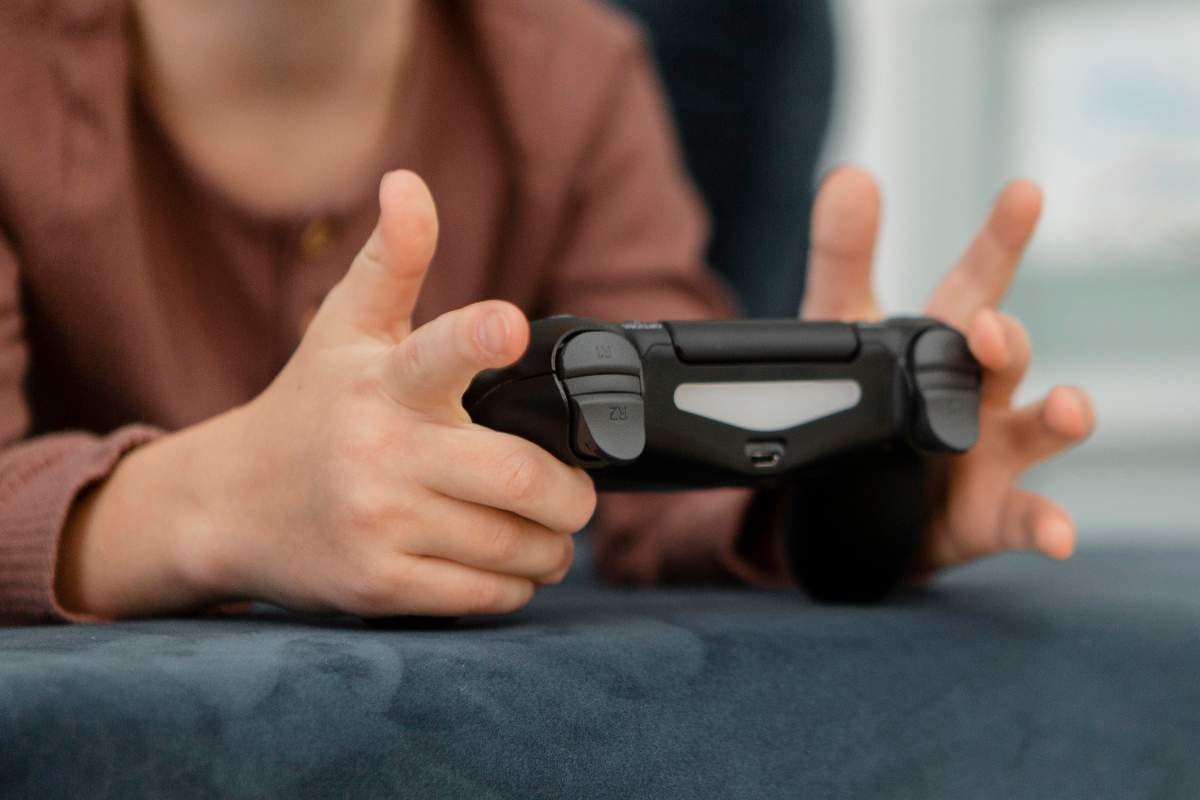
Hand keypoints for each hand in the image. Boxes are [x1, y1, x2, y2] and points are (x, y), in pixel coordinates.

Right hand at [58, 171, 595, 617]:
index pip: (434, 354)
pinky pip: (485, 596)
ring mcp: (377, 525)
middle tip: (573, 493)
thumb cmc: (309, 410)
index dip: (476, 337)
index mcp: (382, 384)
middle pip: (518, 479)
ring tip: (545, 529)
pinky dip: (517, 584)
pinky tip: (509, 565)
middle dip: (570, 494)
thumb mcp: (344, 329)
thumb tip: (408, 180)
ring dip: (551, 543)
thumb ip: (391, 260)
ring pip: (513, 545)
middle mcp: (380, 454)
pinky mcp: (378, 586)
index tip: (506, 324)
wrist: (229, 505)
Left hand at [800, 167, 1094, 570]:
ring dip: (1059, 418)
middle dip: (1005, 341)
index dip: (1000, 239)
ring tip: (1069, 407)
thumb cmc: (864, 404)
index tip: (1023, 192)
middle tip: (989, 329)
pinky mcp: (984, 517)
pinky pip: (1022, 520)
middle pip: (1007, 358)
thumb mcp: (839, 330)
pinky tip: (1059, 535)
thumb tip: (849, 175)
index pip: (979, 282)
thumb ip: (842, 258)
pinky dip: (1044, 526)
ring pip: (1036, 431)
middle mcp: (981, 394)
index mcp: (946, 344)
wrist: (844, 505)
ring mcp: (991, 456)